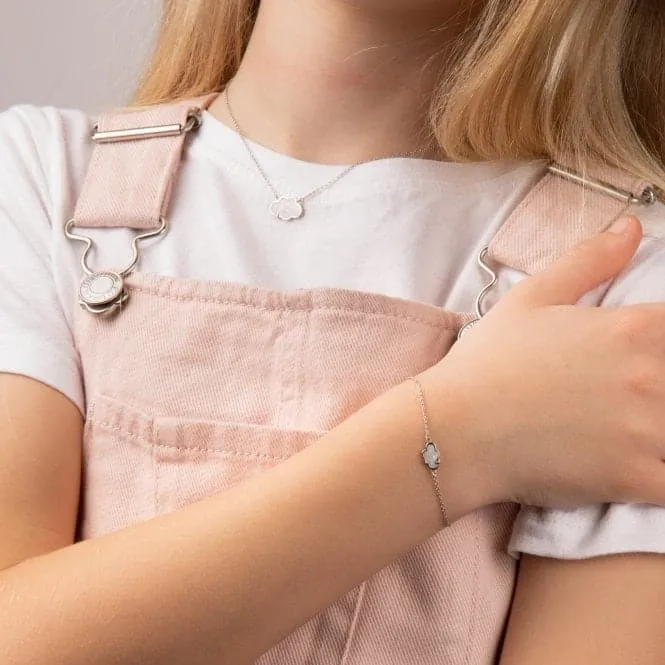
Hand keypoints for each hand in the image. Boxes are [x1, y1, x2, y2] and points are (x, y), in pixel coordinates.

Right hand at [420, 216, 664, 509]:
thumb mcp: (530, 298)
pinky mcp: (635, 478)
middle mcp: (651, 377)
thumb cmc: (487, 363)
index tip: (646, 360)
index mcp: (632, 329)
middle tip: (629, 396)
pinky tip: (641, 468)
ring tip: (633, 431)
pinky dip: (662, 475)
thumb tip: (631, 229)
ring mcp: (648, 431)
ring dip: (663, 431)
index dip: (663, 340)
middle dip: (661, 388)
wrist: (455, 429)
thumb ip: (588, 261)